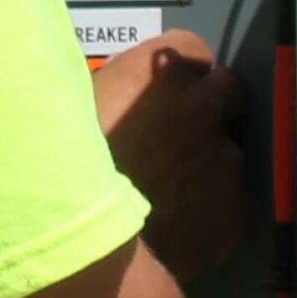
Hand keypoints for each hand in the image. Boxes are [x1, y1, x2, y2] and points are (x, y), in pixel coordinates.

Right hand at [92, 31, 249, 282]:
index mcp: (161, 71)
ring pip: (226, 156)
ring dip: (205, 167)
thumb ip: (117, 90)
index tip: (163, 96)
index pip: (191, 50)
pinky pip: (228, 206)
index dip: (177, 77)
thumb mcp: (77, 107)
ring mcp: (225, 161)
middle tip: (174, 139)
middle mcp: (203, 107)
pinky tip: (174, 224)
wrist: (80, 247)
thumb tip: (127, 91)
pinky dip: (208, 212)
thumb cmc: (62, 172)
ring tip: (165, 192)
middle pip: (226, 92)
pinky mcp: (234, 212)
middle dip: (207, 110)